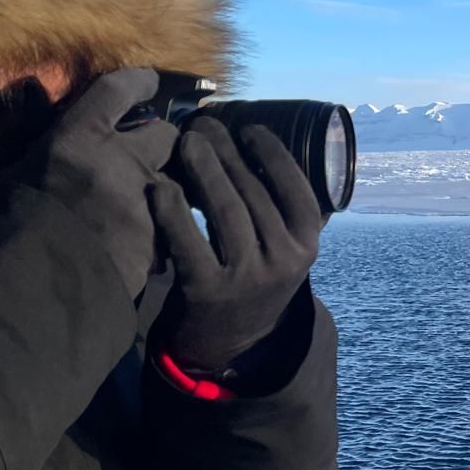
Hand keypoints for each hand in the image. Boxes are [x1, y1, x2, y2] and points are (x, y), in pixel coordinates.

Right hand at [13, 67, 177, 298]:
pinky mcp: (159, 241)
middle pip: (167, 135)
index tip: (149, 83)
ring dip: (163, 191)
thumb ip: (26, 134)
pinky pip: (169, 227)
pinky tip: (145, 247)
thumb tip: (32, 92)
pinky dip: (160, 233)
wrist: (20, 295)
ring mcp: (145, 203)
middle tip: (151, 152)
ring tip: (147, 206)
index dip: (138, 83)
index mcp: (78, 138)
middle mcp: (122, 162)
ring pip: (174, 184)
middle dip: (164, 141)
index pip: (119, 91)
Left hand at [149, 117, 323, 373]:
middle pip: (255, 194)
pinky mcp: (207, 291)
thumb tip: (265, 147)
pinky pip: (188, 240)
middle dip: (229, 153)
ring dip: (205, 170)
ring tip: (188, 142)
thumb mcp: (282, 249)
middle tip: (205, 125)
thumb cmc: (251, 279)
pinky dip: (172, 210)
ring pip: (225, 210)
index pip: (296, 189)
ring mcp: (246, 277)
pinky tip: (160, 186)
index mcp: (308, 246)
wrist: (225, 344)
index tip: (250, 128)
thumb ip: (281, 211)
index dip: (273, 154)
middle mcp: (284, 261)